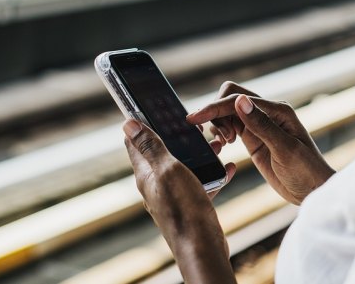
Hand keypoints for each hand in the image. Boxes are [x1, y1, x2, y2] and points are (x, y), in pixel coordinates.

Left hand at [122, 120, 236, 283]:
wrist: (202, 246)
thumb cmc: (183, 208)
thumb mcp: (167, 169)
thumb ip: (150, 147)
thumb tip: (127, 123)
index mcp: (146, 173)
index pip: (136, 142)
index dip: (142, 123)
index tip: (153, 107)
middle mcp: (157, 184)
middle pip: (164, 151)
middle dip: (179, 136)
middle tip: (196, 124)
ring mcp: (174, 194)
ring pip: (186, 165)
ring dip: (200, 152)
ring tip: (217, 143)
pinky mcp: (191, 204)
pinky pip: (202, 182)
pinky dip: (214, 173)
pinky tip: (227, 167)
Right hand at [187, 82, 334, 204]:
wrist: (312, 190)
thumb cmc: (306, 170)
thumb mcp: (284, 149)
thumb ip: (261, 126)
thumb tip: (240, 101)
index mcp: (277, 110)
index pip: (238, 100)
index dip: (214, 107)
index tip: (193, 119)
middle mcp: (268, 112)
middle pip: (231, 97)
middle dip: (216, 112)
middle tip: (222, 139)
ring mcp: (259, 125)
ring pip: (228, 111)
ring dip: (218, 123)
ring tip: (224, 143)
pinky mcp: (253, 138)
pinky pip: (231, 125)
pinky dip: (221, 131)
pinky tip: (224, 145)